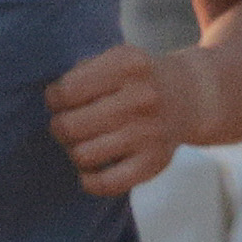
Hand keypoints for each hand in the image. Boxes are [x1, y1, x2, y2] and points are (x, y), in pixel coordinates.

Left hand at [41, 41, 190, 197]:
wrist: (188, 96)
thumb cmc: (135, 79)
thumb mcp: (114, 58)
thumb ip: (81, 72)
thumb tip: (52, 101)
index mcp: (127, 65)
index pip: (66, 92)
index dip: (54, 99)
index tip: (60, 101)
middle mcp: (141, 98)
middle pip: (70, 126)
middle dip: (60, 127)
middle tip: (69, 124)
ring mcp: (149, 132)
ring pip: (83, 155)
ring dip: (74, 151)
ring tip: (82, 142)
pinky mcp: (154, 162)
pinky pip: (108, 183)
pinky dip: (90, 182)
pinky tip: (90, 171)